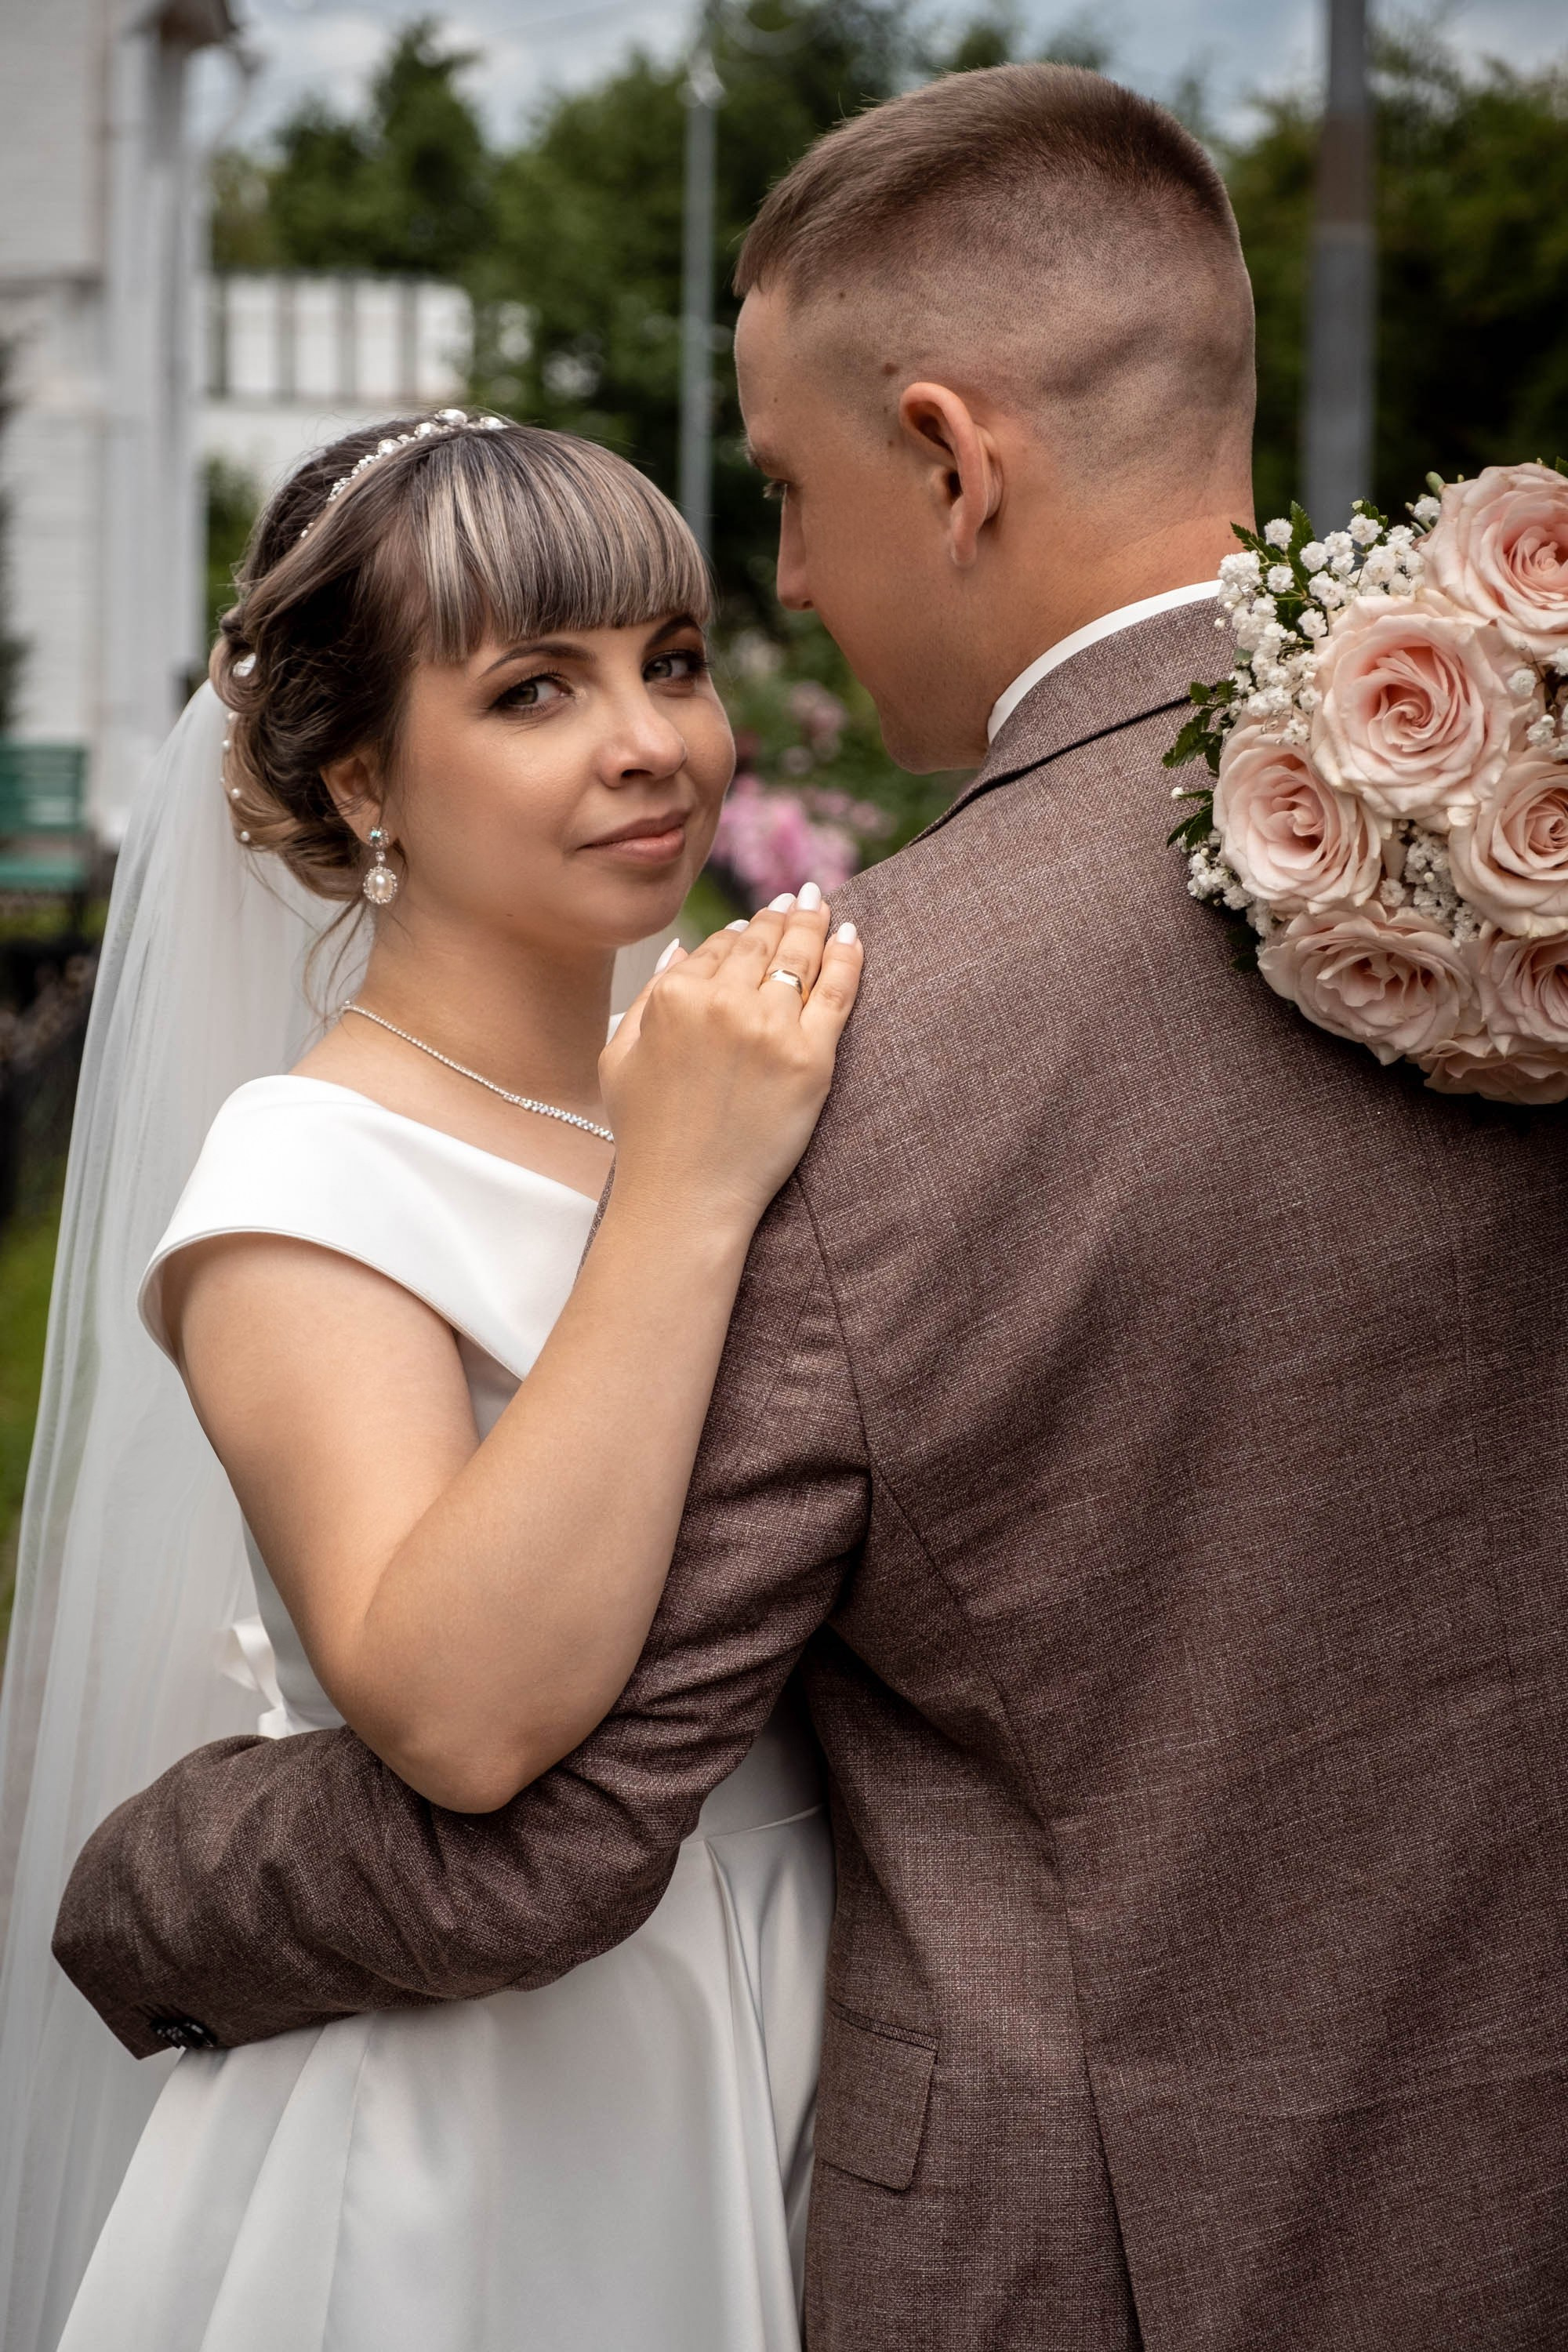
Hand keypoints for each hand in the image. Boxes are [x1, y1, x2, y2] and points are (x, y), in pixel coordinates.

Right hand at [600, 889, 863, 1234]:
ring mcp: (770, 1028)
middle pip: (762, 944)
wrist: (687, 1197)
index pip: (717, 947)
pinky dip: (847, 957)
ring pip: (800, 958)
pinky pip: (837, 992)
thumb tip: (681, 949)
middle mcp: (722, 1002)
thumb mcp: (620, 1057)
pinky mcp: (811, 1059)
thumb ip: (648, 997)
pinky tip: (851, 936)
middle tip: (799, 898)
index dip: (740, 934)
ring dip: (814, 924)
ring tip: (822, 905)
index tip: (755, 924)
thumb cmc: (647, 1136)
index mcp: (674, 996)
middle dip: (781, 916)